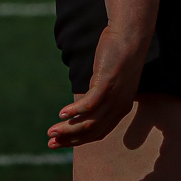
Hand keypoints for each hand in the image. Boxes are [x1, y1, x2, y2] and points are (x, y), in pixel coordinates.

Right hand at [47, 25, 148, 148]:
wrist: (130, 37)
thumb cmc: (118, 55)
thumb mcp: (110, 80)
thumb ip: (100, 93)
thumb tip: (85, 103)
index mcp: (120, 108)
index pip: (98, 133)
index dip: (78, 140)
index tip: (60, 142)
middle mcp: (118, 107)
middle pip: (92, 131)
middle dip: (70, 139)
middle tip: (51, 143)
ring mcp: (113, 96)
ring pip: (89, 121)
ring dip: (69, 129)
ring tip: (52, 132)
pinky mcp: (106, 84)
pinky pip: (90, 103)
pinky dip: (75, 111)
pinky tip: (61, 113)